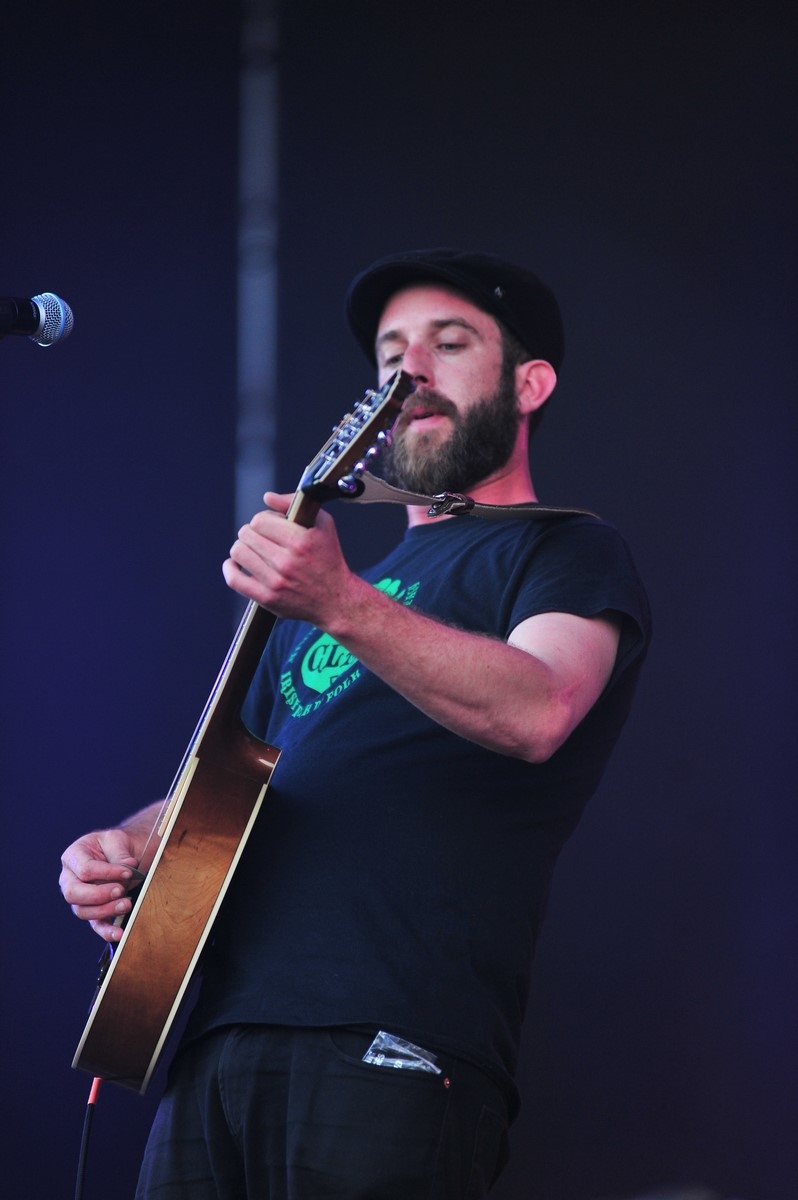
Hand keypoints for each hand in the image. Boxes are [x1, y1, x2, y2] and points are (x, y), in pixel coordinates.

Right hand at [59, 829, 140, 942]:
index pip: (84, 869)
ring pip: (83, 911)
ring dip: (105, 910)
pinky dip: (106, 931)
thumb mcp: (117, 841)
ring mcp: (79, 897)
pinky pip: (95, 924)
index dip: (107, 873)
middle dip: (99, 894)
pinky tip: (119, 933)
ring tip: (127, 905)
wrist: (123, 853)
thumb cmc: (115, 845)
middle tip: (120, 891)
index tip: (128, 872)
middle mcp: (69, 879)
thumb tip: (128, 866)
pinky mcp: (92, 911)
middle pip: (74, 893)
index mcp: (73, 856)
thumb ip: (120, 854)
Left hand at [223, 491, 356, 627]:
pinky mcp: (267, 599)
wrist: (335, 599)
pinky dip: (230, 568)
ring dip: (243, 548)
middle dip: (252, 533)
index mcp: (300, 541)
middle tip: (263, 539)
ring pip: (238, 553)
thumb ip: (295, 504)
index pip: (260, 521)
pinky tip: (236, 564)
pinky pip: (234, 579)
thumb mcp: (323, 524)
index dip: (264, 519)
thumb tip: (267, 497)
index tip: (271, 526)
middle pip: (246, 535)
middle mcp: (286, 562)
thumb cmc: (329, 559)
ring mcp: (275, 582)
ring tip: (254, 551)